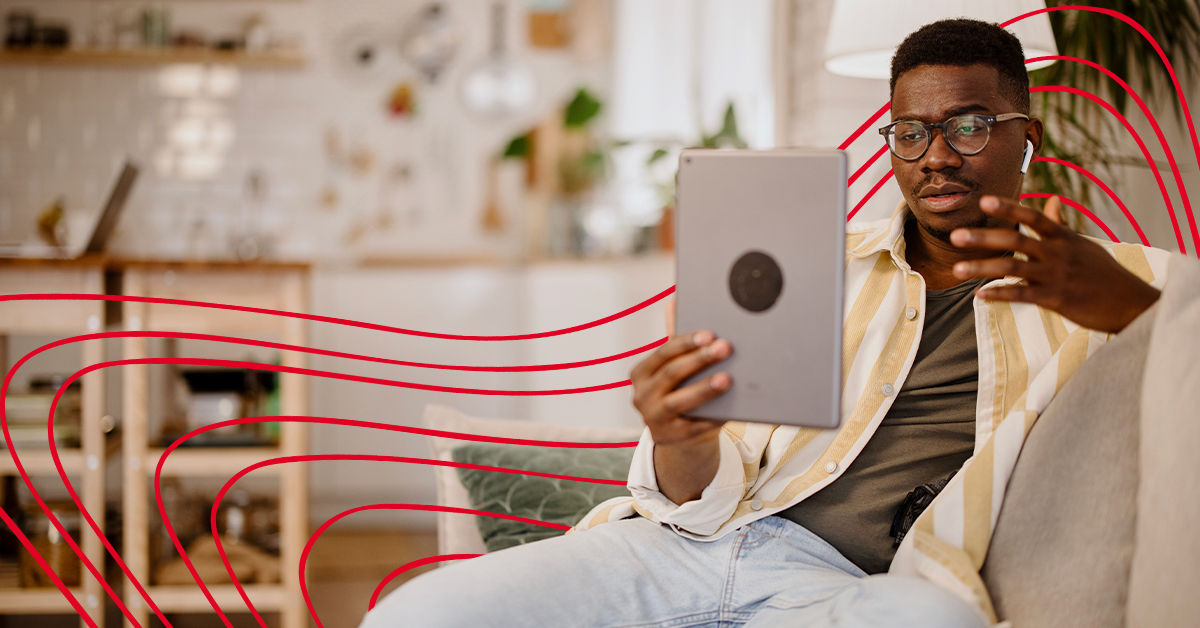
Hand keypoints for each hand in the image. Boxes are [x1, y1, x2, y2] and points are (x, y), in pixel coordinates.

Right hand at [630, 305, 732, 445]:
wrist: (679, 436)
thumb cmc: (678, 391)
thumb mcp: (672, 367)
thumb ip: (674, 338)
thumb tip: (674, 299)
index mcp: (640, 373)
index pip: (663, 353)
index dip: (686, 343)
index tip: (709, 334)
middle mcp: (641, 396)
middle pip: (672, 374)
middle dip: (700, 360)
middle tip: (725, 348)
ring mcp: (654, 419)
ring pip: (679, 401)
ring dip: (704, 389)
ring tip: (727, 378)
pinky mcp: (670, 438)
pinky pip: (693, 426)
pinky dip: (712, 416)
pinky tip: (729, 408)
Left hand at [949, 195, 1159, 333]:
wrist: (1130, 302)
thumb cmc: (1103, 272)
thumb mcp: (1082, 244)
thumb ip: (1061, 224)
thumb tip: (1052, 200)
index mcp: (1063, 237)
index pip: (1032, 217)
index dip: (1008, 208)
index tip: (983, 201)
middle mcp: (1058, 253)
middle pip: (1016, 241)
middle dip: (983, 239)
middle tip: (955, 236)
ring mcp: (1056, 275)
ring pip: (1012, 269)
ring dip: (982, 269)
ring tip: (956, 270)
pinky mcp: (1057, 298)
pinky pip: (1022, 295)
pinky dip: (999, 294)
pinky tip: (980, 295)